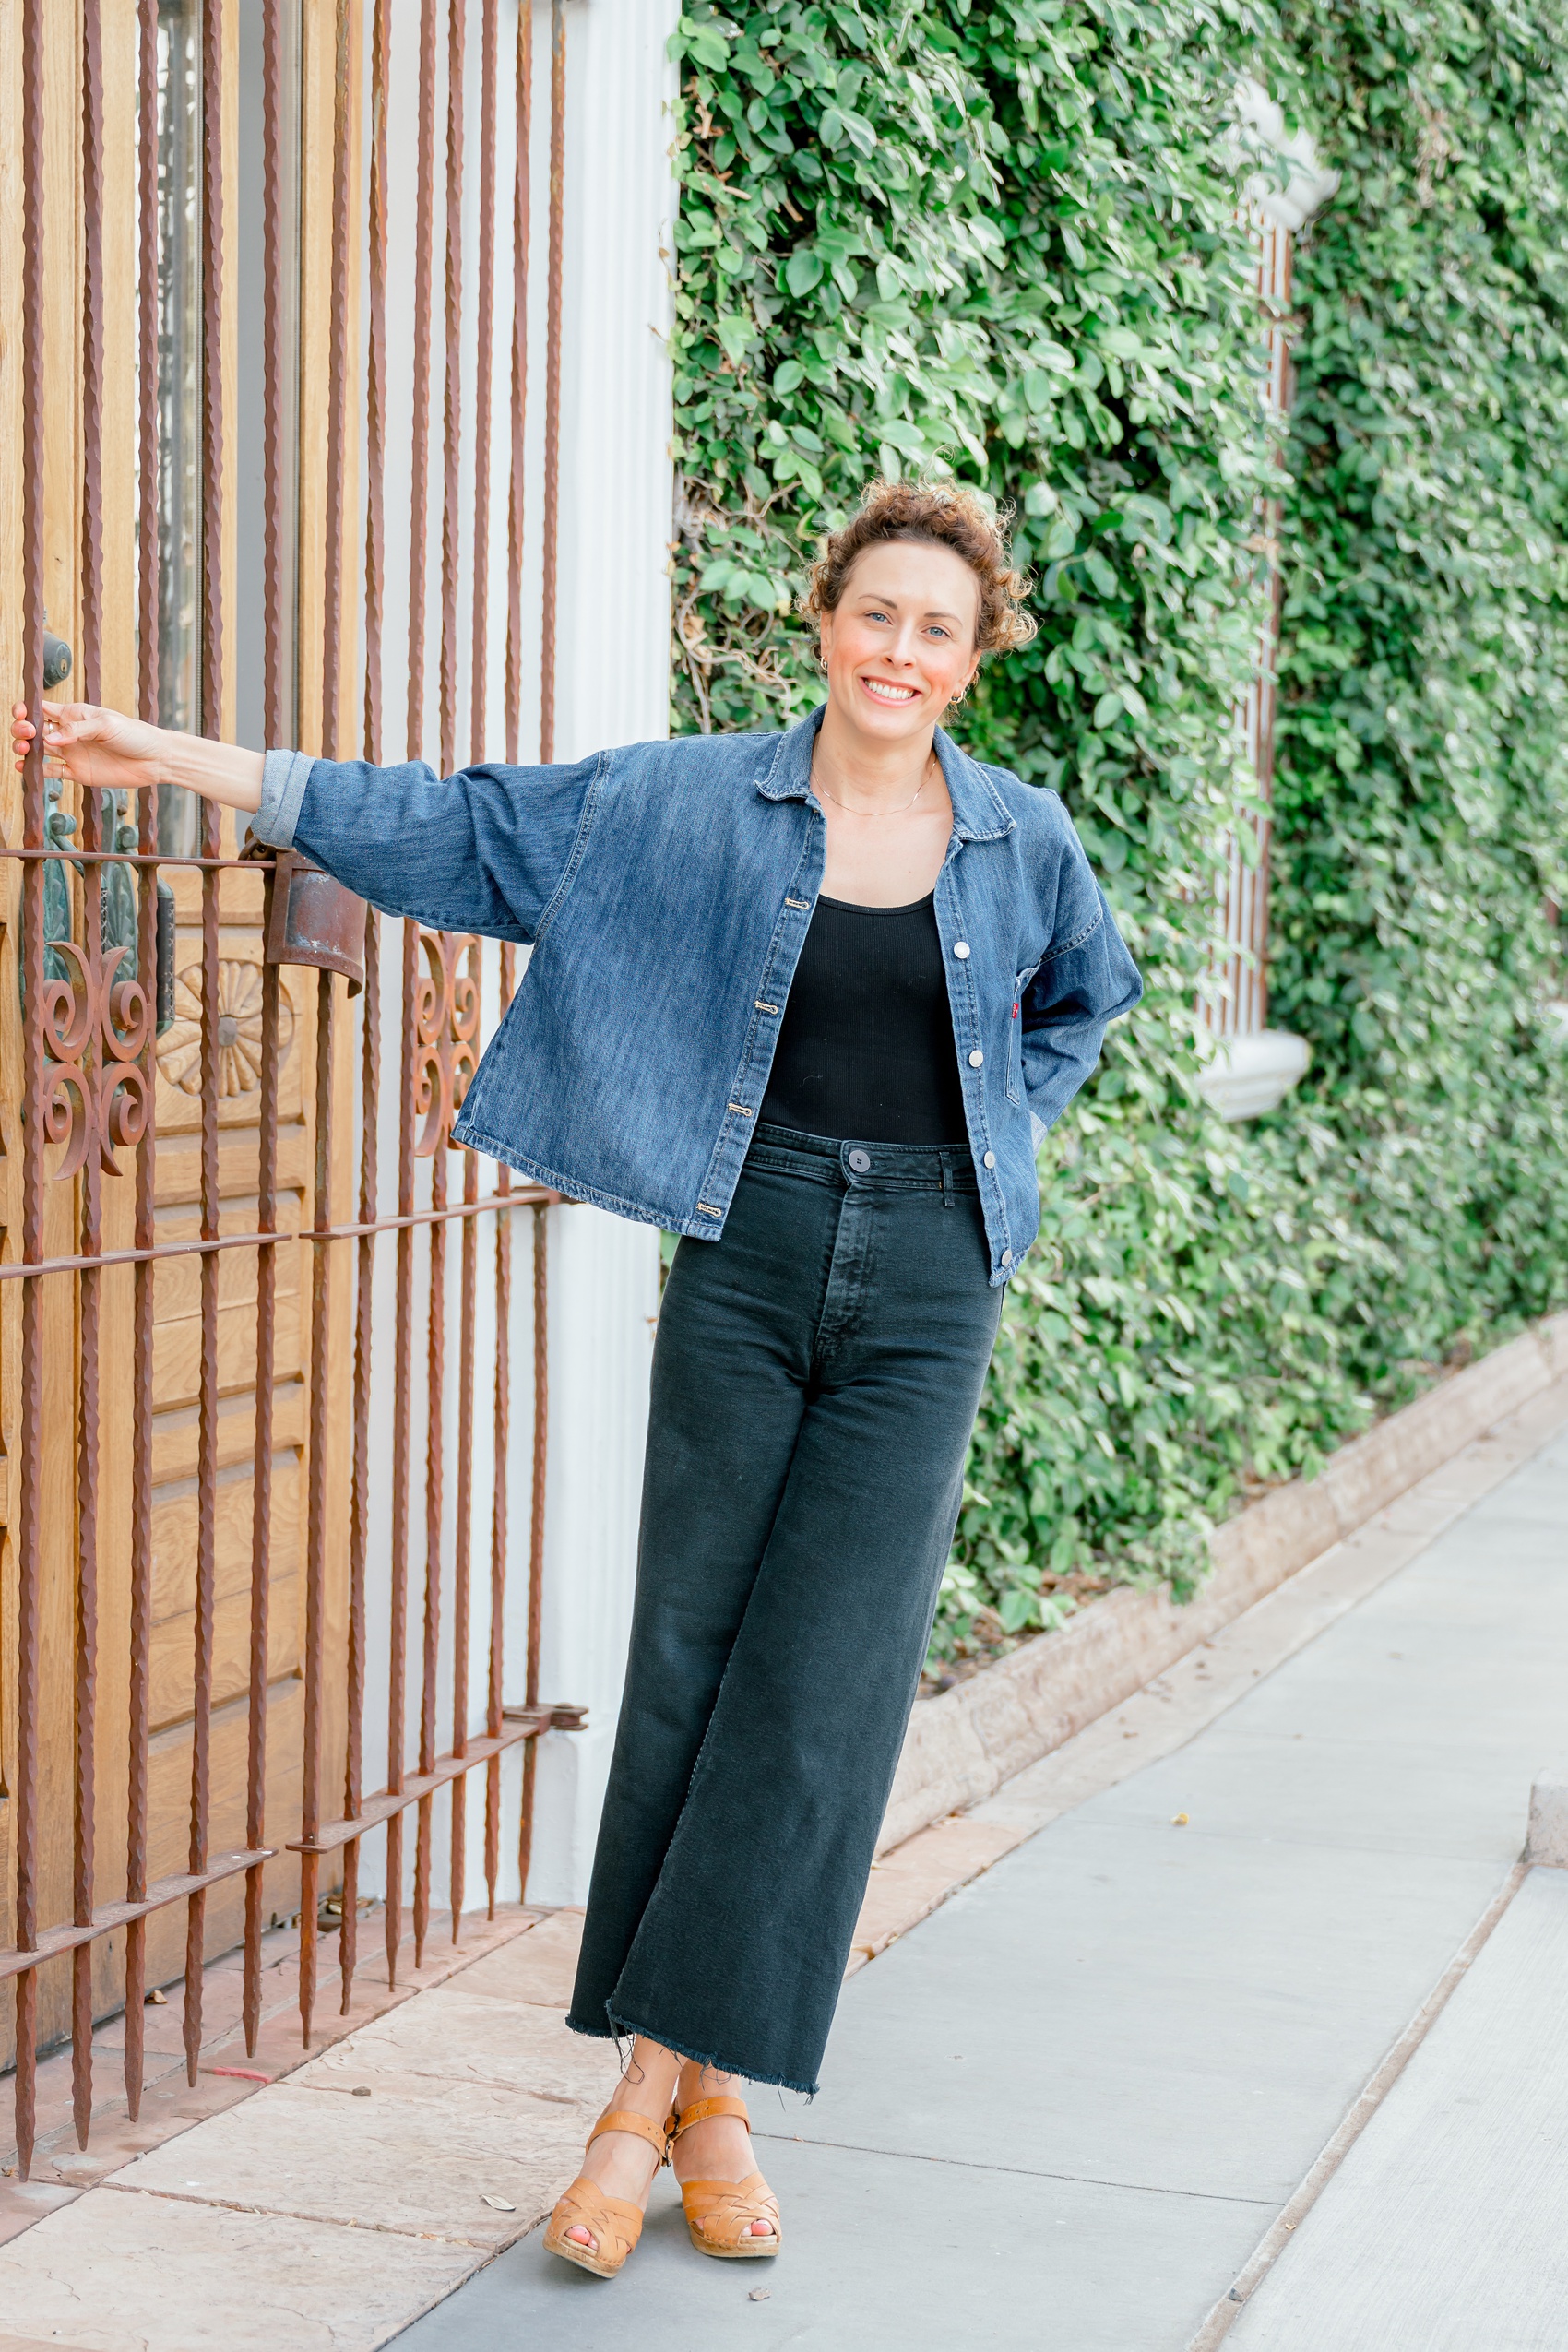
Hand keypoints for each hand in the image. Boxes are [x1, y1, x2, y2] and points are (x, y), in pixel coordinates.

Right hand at [11, 700, 165, 794]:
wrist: (155, 760)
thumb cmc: (135, 735)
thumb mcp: (107, 725)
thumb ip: (78, 730)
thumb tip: (50, 739)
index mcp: (74, 714)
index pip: (43, 708)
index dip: (27, 709)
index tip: (22, 713)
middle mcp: (69, 733)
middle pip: (35, 730)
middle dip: (23, 729)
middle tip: (27, 734)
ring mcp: (72, 753)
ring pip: (40, 751)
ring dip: (26, 750)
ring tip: (22, 751)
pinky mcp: (78, 773)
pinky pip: (52, 772)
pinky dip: (38, 771)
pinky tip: (26, 769)